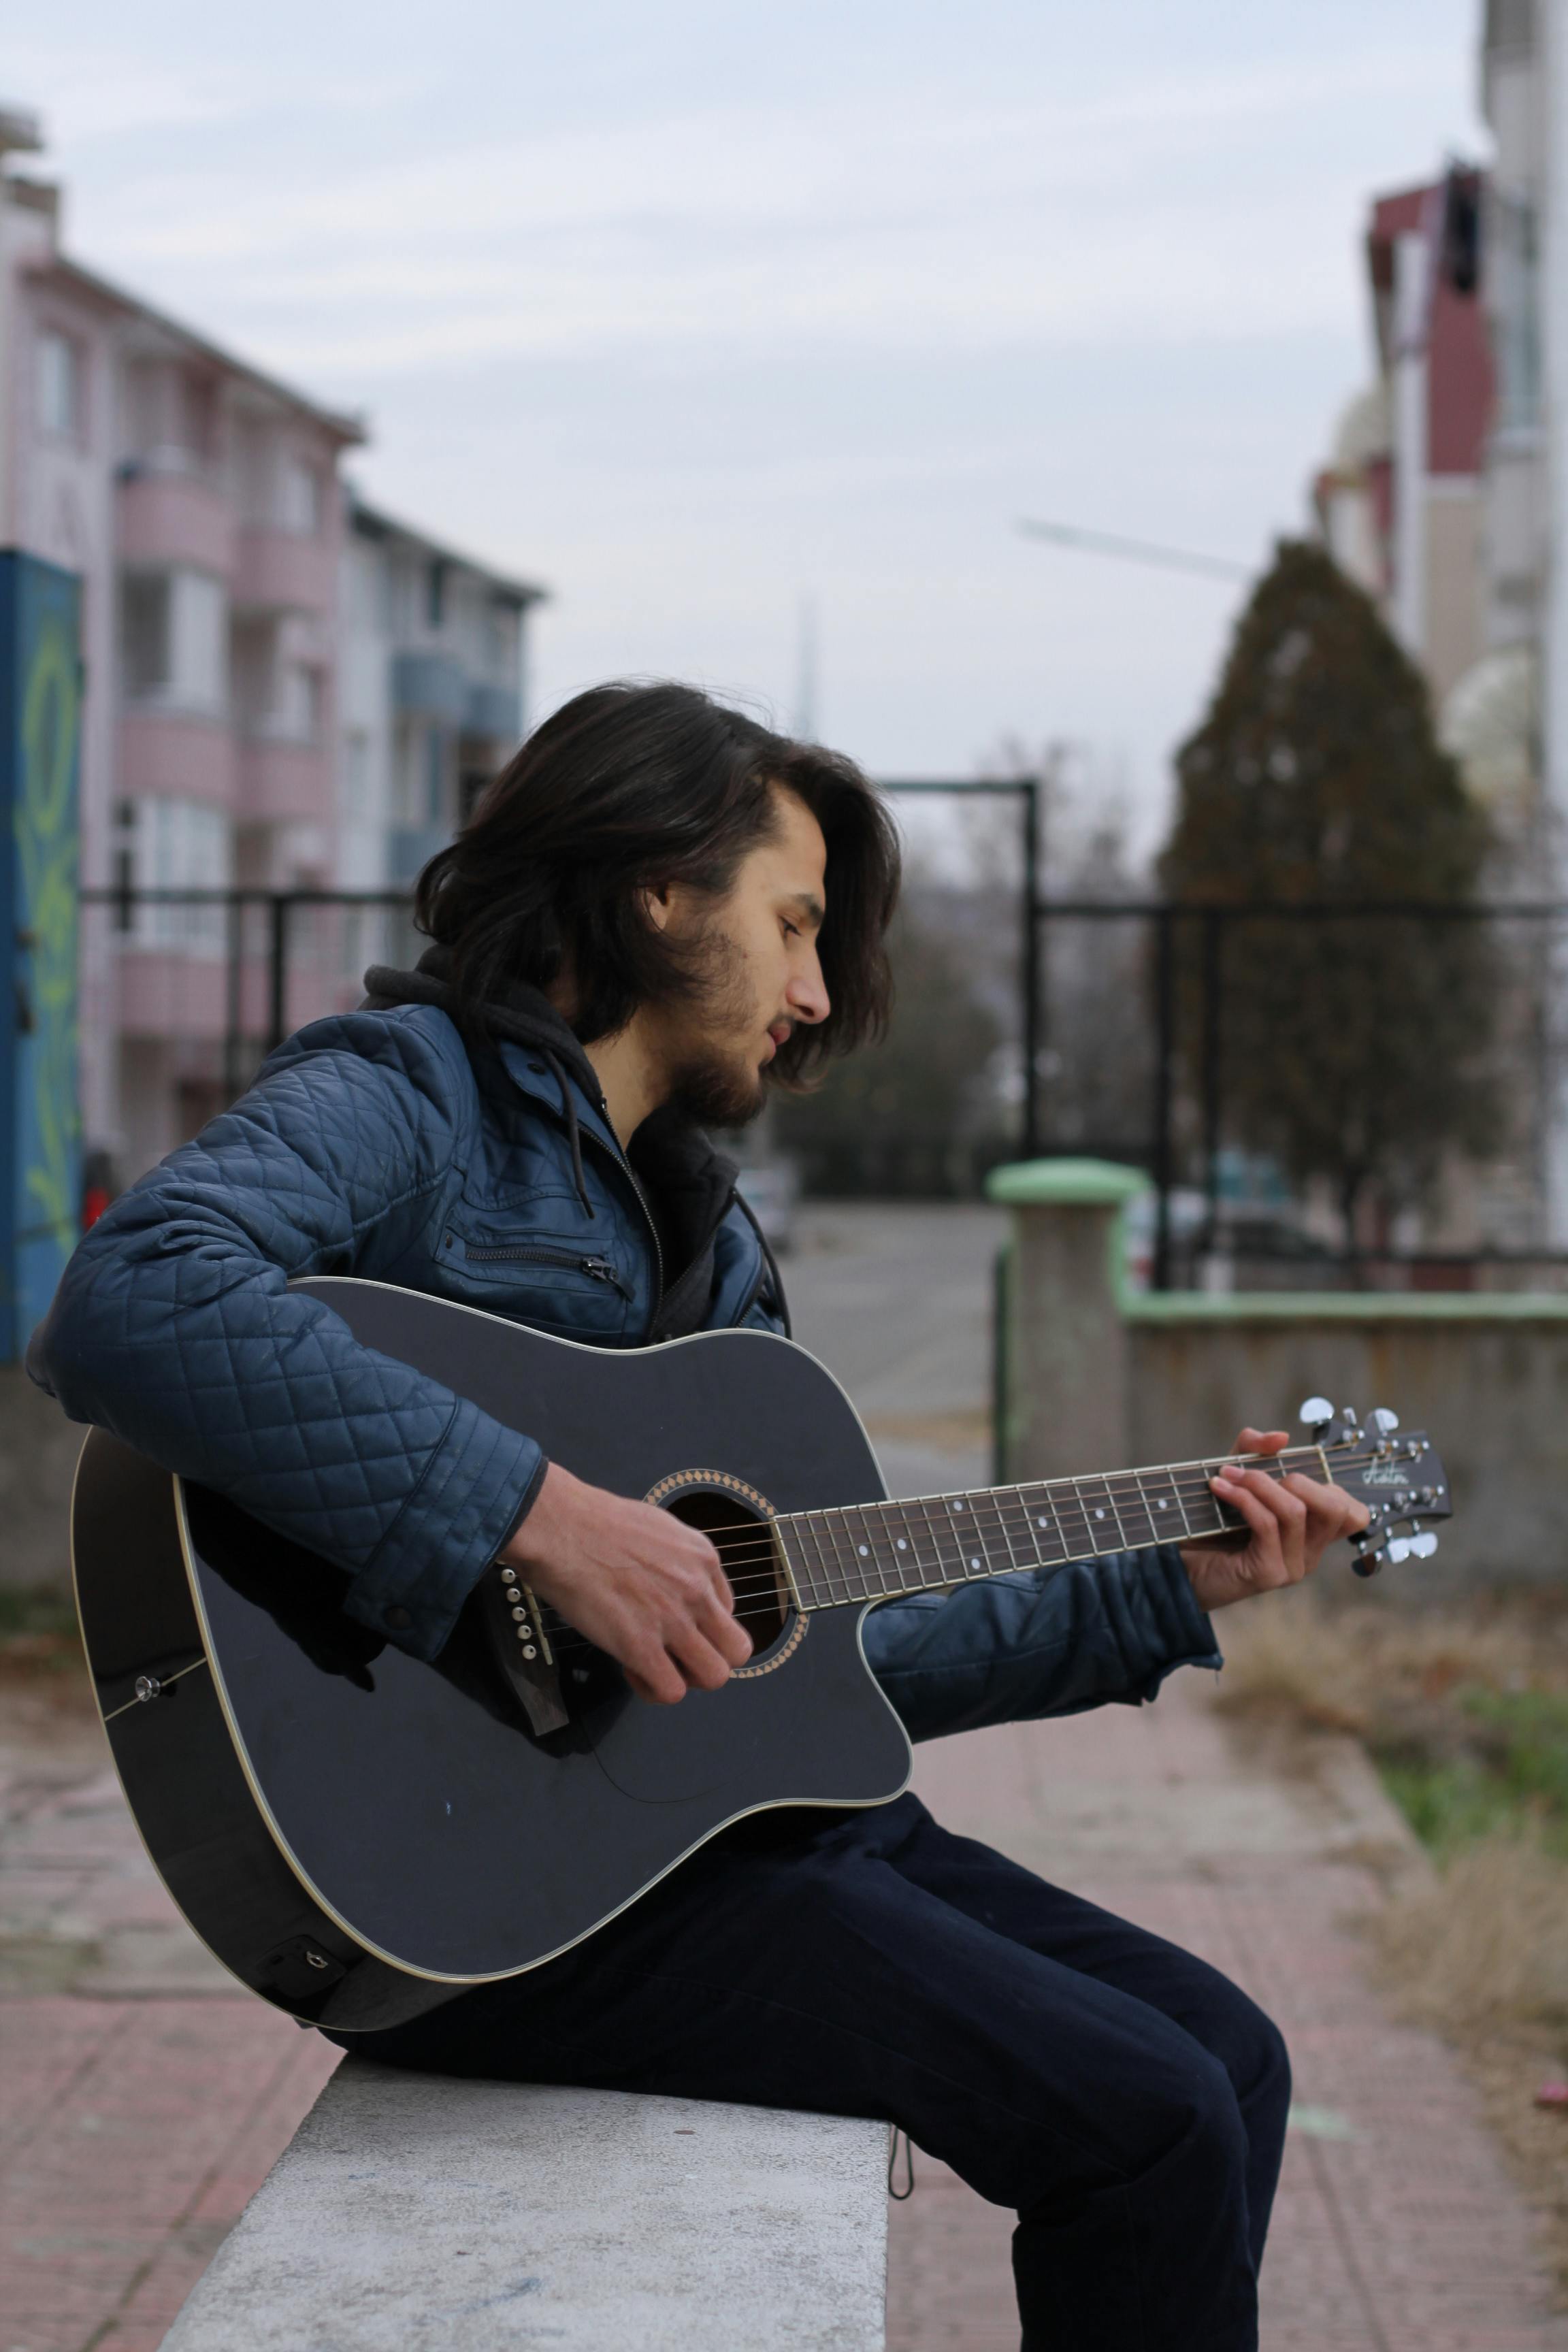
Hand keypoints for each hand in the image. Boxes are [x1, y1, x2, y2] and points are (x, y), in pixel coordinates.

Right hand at [500, 1462, 751, 1703]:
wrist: (560, 1528)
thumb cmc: (592, 1522)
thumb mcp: (656, 1527)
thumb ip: (675, 1559)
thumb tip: (668, 1582)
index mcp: (703, 1558)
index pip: (727, 1611)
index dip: (700, 1624)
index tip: (671, 1622)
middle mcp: (697, 1590)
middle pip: (736, 1650)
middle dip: (710, 1658)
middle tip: (676, 1653)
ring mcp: (673, 1620)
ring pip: (714, 1676)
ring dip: (687, 1678)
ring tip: (656, 1665)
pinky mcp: (641, 1646)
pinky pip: (671, 1691)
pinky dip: (653, 1689)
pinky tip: (631, 1670)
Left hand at [1179, 1427, 1369, 1612]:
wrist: (1176, 1565)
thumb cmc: (1208, 1523)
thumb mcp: (1234, 1476)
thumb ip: (1254, 1451)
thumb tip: (1281, 1438)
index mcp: (1312, 1534)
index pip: (1354, 1515)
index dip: (1333, 1487)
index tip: (1290, 1474)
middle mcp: (1310, 1553)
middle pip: (1336, 1509)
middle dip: (1299, 1478)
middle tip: (1257, 1472)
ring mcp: (1292, 1566)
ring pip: (1296, 1512)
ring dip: (1259, 1483)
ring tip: (1227, 1474)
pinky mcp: (1268, 1573)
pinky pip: (1267, 1524)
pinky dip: (1242, 1498)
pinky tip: (1218, 1486)